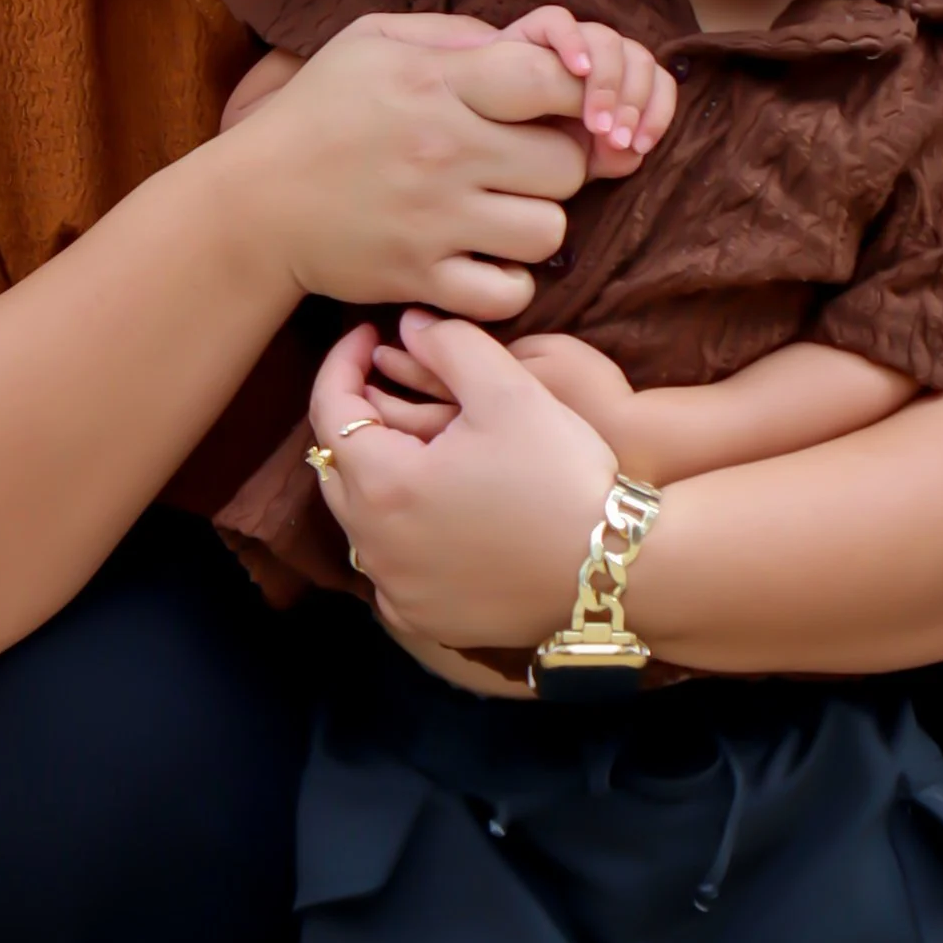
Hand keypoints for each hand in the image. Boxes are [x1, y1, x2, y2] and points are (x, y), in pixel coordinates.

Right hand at [214, 12, 592, 320]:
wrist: (252, 202)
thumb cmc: (318, 113)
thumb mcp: (374, 42)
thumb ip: (456, 35)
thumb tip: (533, 45)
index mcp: (434, 82)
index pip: (550, 80)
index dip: (576, 92)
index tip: (558, 107)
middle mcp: (442, 150)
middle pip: (567, 163)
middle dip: (558, 163)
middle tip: (524, 165)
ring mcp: (433, 220)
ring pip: (550, 231)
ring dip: (535, 224)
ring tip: (501, 212)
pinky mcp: (420, 277)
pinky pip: (510, 294)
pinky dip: (507, 282)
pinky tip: (483, 259)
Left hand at [311, 311, 618, 651]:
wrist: (613, 569)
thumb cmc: (561, 475)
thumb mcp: (510, 389)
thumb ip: (451, 344)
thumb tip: (410, 325)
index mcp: (382, 485)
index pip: (329, 411)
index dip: (341, 362)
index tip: (366, 335)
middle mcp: (374, 546)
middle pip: (337, 468)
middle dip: (355, 419)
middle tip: (386, 384)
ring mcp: (397, 589)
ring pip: (361, 520)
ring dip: (377, 477)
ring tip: (415, 444)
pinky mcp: (426, 618)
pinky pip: (390, 569)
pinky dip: (398, 534)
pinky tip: (432, 514)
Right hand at [499, 7, 678, 181]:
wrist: (483, 114)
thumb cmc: (538, 138)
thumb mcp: (578, 159)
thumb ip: (610, 159)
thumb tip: (630, 154)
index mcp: (623, 80)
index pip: (660, 84)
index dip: (658, 113)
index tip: (640, 146)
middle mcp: (603, 54)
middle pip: (641, 60)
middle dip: (633, 104)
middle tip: (614, 140)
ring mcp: (573, 38)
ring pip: (609, 40)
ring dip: (607, 84)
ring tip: (594, 124)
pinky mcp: (536, 29)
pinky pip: (559, 21)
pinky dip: (574, 42)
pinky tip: (577, 70)